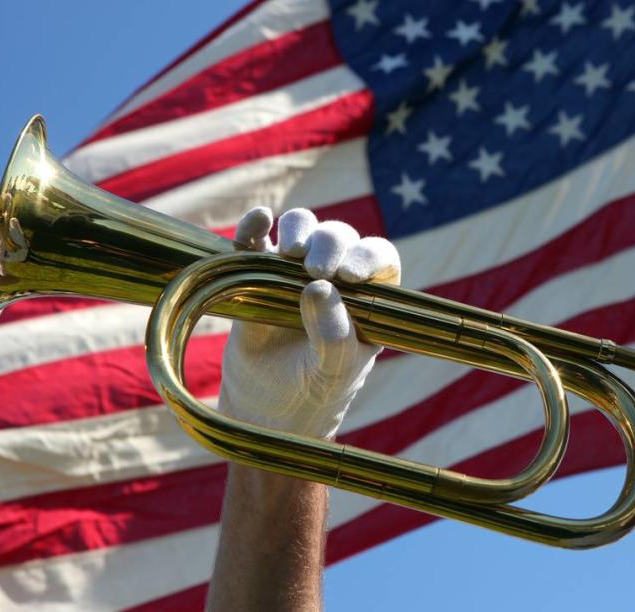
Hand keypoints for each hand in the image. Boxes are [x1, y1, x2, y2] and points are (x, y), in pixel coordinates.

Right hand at [218, 207, 400, 439]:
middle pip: (338, 237)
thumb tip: (319, 286)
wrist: (266, 411)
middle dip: (330, 245)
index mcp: (369, 296)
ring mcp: (294, 272)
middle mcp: (335, 277)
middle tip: (317, 270)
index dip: (368, 257)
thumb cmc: (314, 391)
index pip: (380, 259)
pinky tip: (260, 219)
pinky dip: (255, 225)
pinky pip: (255, 240)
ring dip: (299, 229)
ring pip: (302, 227)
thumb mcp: (334, 371)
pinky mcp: (256, 274)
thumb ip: (334, 333)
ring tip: (291, 254)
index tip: (350, 275)